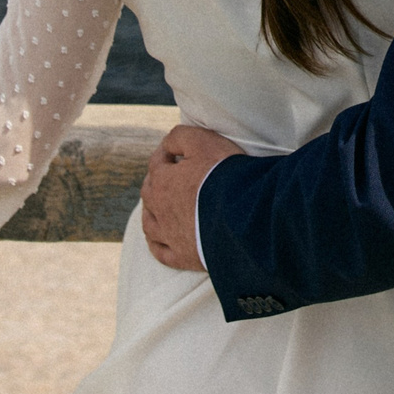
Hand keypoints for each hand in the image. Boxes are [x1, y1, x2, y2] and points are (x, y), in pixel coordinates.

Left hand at [141, 124, 243, 271]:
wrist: (244, 216)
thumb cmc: (224, 175)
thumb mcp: (203, 141)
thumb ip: (179, 136)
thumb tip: (167, 144)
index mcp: (162, 182)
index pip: (157, 163)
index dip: (166, 153)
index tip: (175, 151)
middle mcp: (159, 210)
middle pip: (149, 193)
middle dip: (156, 182)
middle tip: (169, 175)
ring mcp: (170, 236)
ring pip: (150, 224)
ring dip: (151, 213)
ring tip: (158, 207)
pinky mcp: (183, 257)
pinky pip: (161, 252)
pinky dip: (157, 244)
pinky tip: (160, 240)